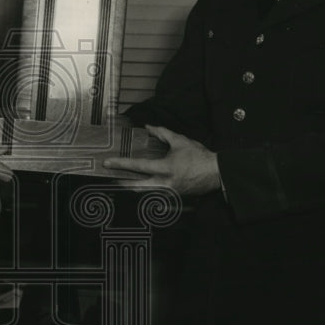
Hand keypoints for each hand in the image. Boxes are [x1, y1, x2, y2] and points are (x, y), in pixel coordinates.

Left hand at [102, 124, 220, 195]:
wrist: (216, 173)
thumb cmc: (199, 156)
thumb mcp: (180, 141)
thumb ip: (162, 133)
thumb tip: (148, 127)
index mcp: (166, 168)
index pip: (139, 166)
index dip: (122, 164)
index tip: (108, 163)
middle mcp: (166, 183)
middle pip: (137, 187)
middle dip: (122, 184)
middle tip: (111, 180)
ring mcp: (169, 192)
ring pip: (145, 193)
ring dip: (133, 188)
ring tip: (122, 182)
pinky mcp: (173, 196)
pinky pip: (155, 195)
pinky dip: (146, 190)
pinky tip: (140, 186)